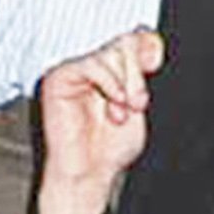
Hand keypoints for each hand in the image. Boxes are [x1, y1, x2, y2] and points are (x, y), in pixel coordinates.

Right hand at [35, 31, 165, 213]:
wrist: (89, 173)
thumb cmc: (109, 149)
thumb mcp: (137, 106)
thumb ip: (141, 75)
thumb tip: (149, 42)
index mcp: (112, 72)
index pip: (131, 40)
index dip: (146, 45)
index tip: (154, 63)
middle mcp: (93, 68)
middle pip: (123, 43)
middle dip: (136, 76)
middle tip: (137, 104)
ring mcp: (75, 71)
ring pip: (110, 53)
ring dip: (123, 86)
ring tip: (119, 114)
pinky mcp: (58, 78)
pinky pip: (91, 64)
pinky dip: (109, 84)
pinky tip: (113, 104)